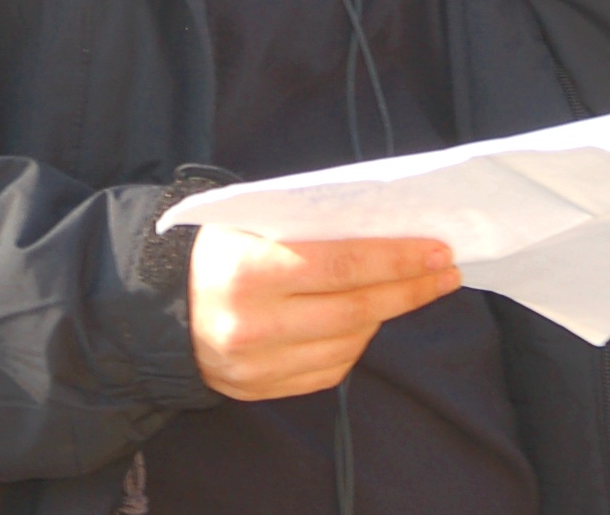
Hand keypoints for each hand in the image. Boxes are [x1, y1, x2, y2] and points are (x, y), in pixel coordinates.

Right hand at [189, 226, 460, 400]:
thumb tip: (385, 219)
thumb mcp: (250, 218)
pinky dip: (356, 342)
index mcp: (248, 270)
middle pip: (354, 310)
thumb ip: (308, 221)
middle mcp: (252, 325)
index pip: (341, 266)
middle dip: (409, 288)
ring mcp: (256, 367)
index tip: (438, 249)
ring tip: (409, 287)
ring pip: (348, 343)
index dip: (396, 259)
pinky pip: (330, 370)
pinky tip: (367, 318)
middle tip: (446, 270)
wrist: (163, 308)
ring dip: (387, 314)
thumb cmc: (219, 248)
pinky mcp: (261, 391)